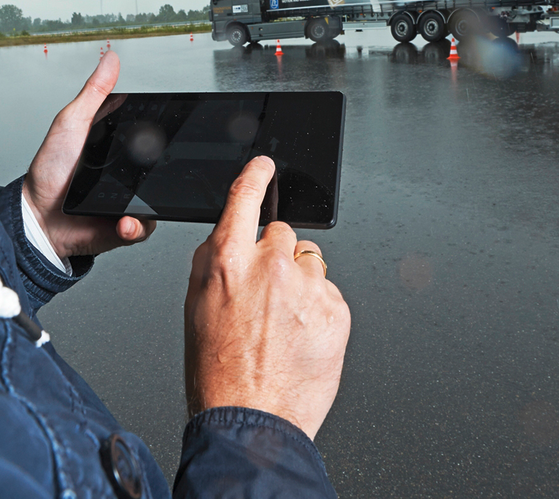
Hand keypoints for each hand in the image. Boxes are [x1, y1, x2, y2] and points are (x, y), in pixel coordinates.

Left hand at [23, 51, 154, 259]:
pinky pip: (145, 226)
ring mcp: (131, 201)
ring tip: (132, 203)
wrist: (39, 218)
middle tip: (156, 171)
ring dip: (148, 205)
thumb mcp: (72, 122)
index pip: (154, 138)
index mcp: (121, 149)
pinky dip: (136, 226)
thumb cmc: (50, 171)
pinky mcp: (128, 226)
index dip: (166, 135)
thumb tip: (110, 59)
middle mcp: (130, 175)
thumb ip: (95, 93)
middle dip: (166, 173)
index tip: (171, 129)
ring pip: (159, 201)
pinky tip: (124, 219)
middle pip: (164, 169)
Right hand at [184, 156, 350, 439]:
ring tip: (284, 324)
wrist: (252, 419)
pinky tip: (301, 336)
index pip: (245, 199)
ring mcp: (308, 287)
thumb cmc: (218, 372)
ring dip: (301, 284)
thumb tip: (229, 237)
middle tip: (268, 297)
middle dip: (277, 258)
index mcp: (228, 262)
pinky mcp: (336, 309)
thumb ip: (214, 263)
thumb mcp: (196, 308)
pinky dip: (319, 310)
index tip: (265, 166)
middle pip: (283, 235)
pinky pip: (330, 293)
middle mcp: (271, 267)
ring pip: (311, 263)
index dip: (256, 177)